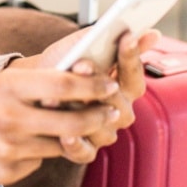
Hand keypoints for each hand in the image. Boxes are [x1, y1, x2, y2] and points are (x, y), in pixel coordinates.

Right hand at [0, 69, 117, 185]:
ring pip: (58, 145)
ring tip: (73, 127)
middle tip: (111, 112)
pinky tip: (21, 145)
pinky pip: (36, 163)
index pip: (63, 85)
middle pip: (72, 120)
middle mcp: (10, 118)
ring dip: (68, 136)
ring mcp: (8, 149)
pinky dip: (36, 154)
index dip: (93, 85)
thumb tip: (74, 86)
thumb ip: (30, 87)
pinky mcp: (4, 173)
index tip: (110, 85)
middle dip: (97, 117)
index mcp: (7, 87)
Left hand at [7, 27, 161, 161]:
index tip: (126, 37)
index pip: (135, 76)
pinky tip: (65, 134)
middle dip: (99, 84)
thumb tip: (153, 33)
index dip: (131, 57)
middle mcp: (120, 112)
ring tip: (59, 97)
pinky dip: (76, 144)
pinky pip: (85, 153)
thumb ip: (114, 39)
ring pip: (102, 126)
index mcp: (126, 88)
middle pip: (119, 103)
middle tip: (82, 65)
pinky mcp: (85, 150)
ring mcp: (104, 132)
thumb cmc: (64, 65)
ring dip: (79, 110)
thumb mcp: (86, 46)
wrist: (34, 88)